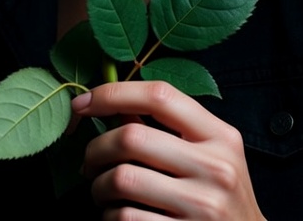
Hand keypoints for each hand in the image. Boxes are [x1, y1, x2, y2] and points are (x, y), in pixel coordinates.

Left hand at [72, 81, 265, 219]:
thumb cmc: (218, 195)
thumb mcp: (206, 155)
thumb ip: (165, 128)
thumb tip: (110, 103)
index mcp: (220, 136)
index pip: (159, 95)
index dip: (112, 93)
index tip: (81, 103)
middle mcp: (217, 168)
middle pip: (131, 138)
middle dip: (96, 149)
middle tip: (88, 163)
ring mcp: (204, 207)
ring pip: (122, 179)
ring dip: (98, 187)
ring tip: (101, 191)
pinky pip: (126, 218)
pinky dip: (111, 216)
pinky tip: (117, 215)